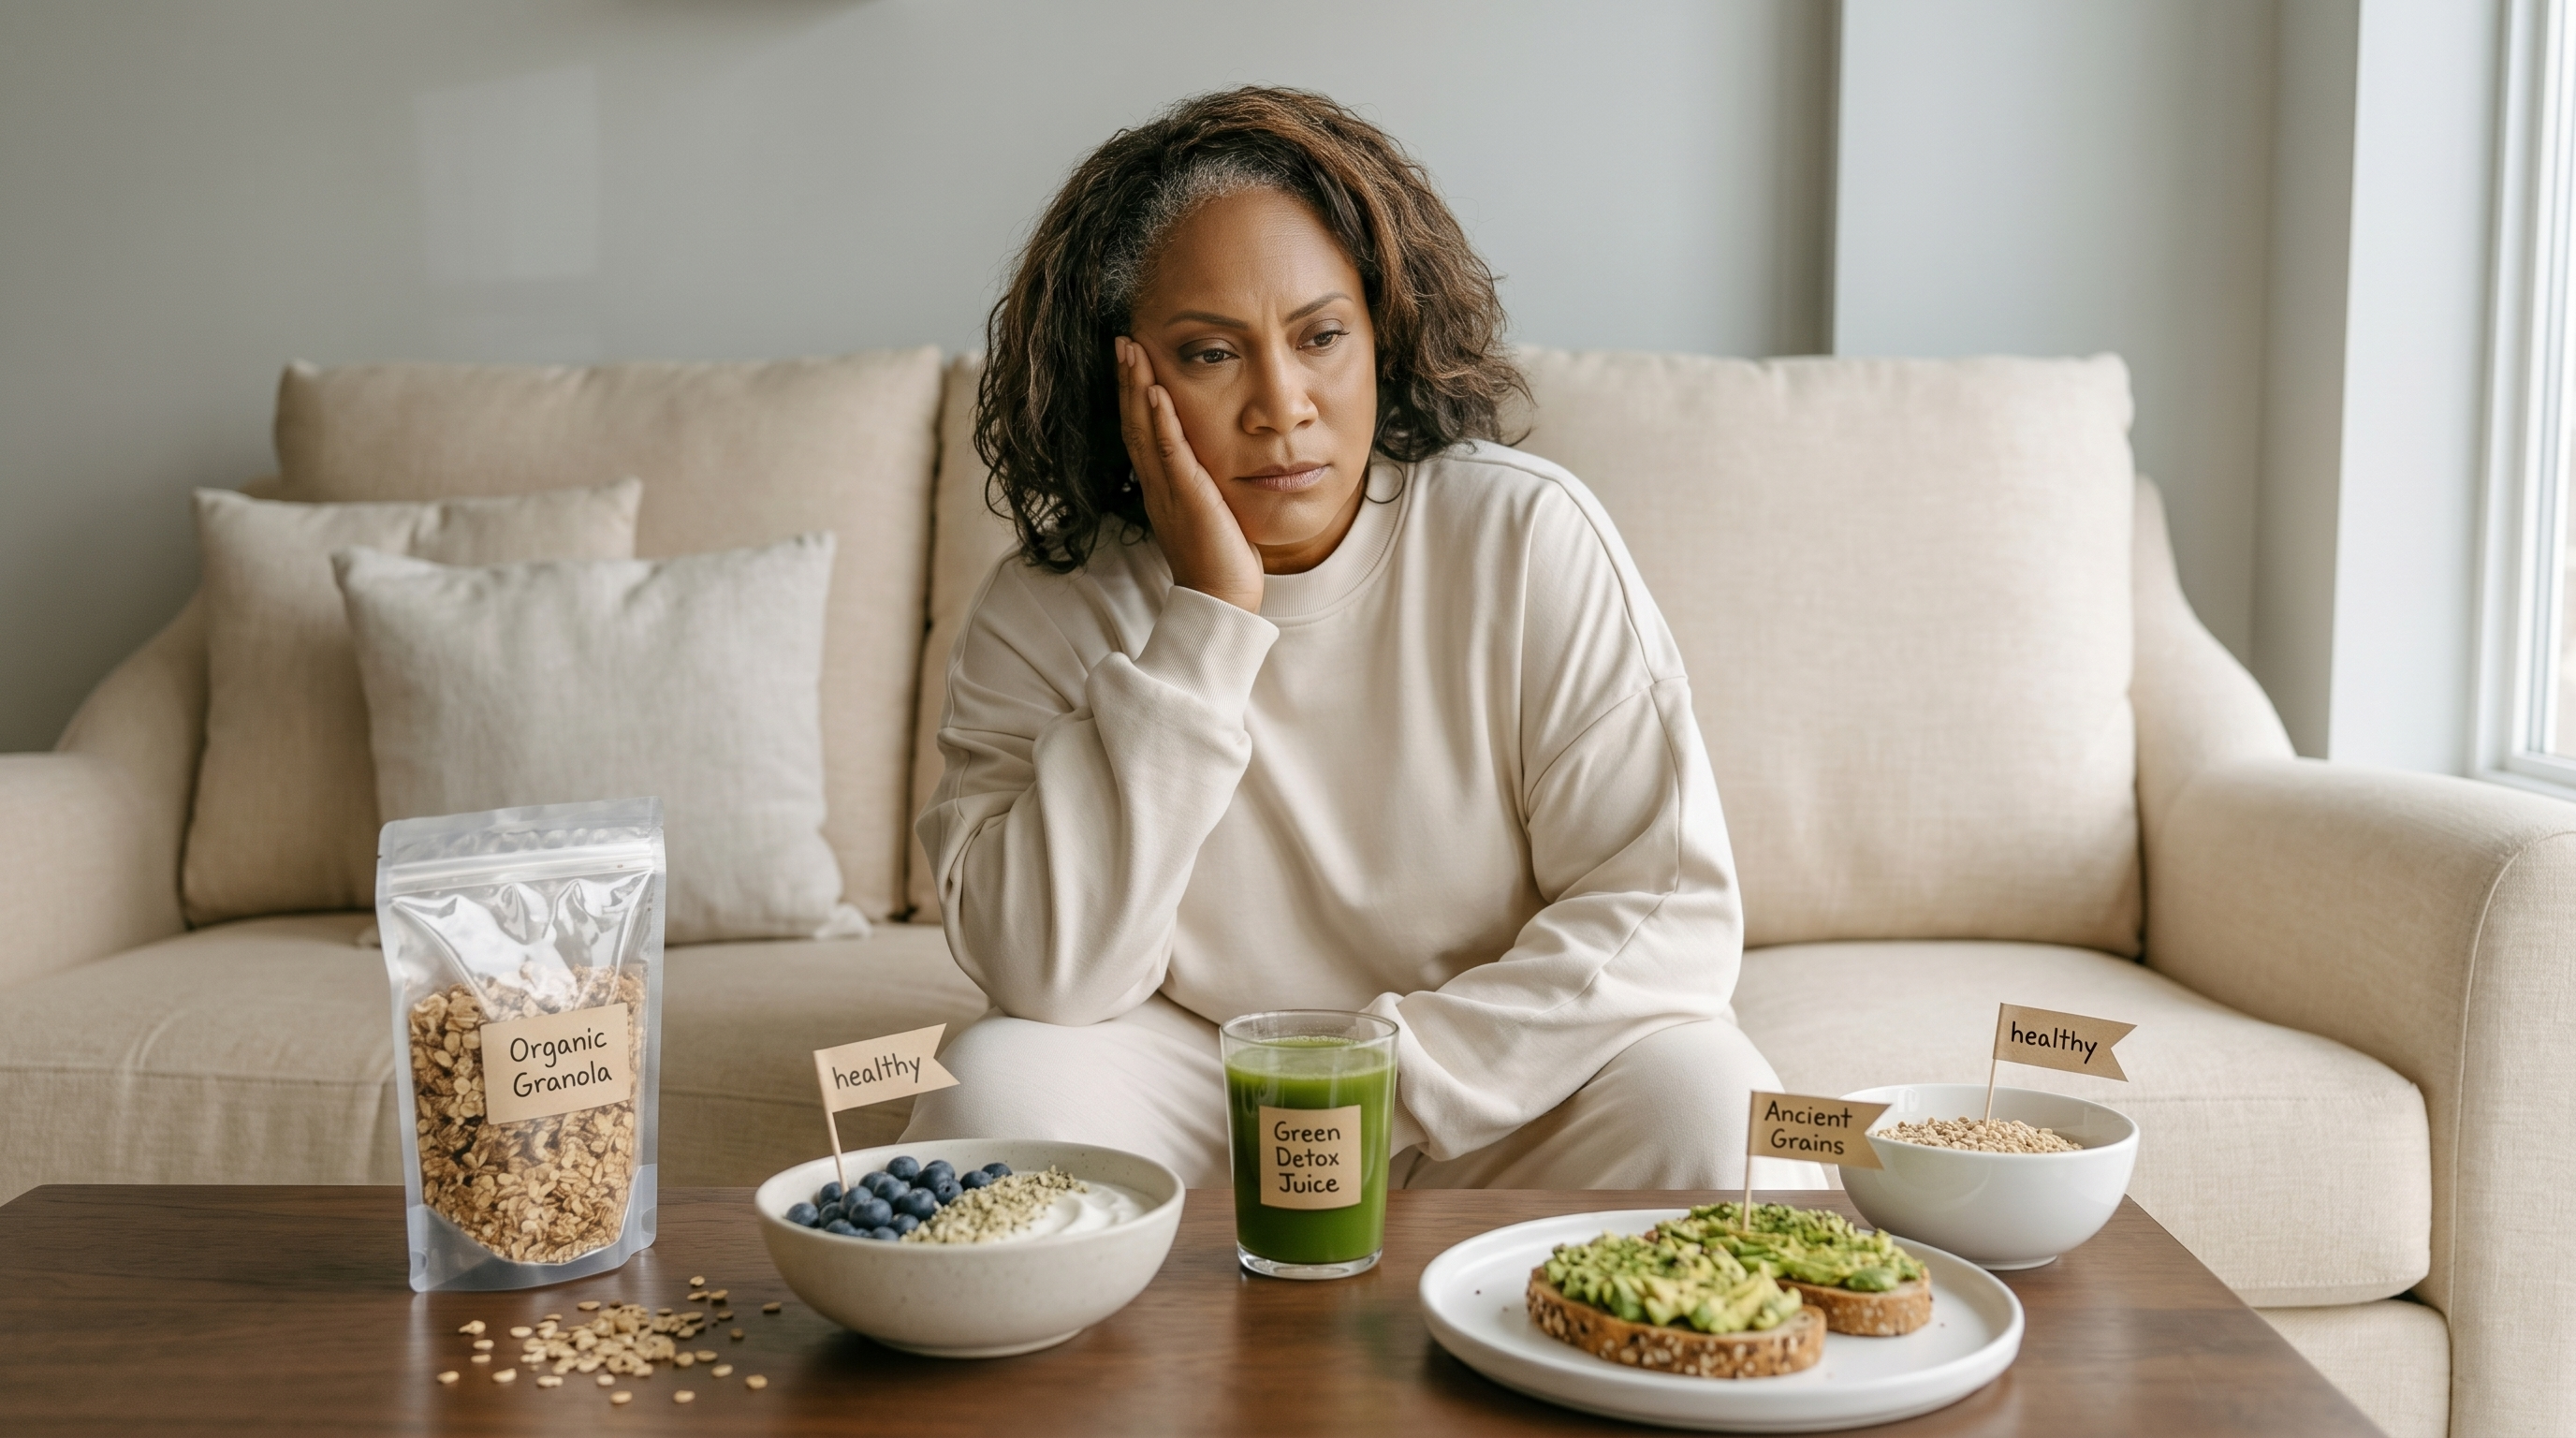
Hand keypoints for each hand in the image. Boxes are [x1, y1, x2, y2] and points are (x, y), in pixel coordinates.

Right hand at [1115, 336, 1262, 612]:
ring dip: (1137, 387)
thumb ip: (1203, 483)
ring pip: (1144, 429)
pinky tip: (1158, 391)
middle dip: (1127, 379)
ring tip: (1131, 349)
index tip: (1131, 358)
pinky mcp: (1186, 497)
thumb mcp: (1210, 510)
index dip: (1134, 394)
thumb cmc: (1221, 558)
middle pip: (1134, 421)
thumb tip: (1210, 464)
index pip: (1142, 430)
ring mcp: (1167, 490)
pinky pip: (1170, 453)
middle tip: (1122, 339)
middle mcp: (1156, 484)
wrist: (1221, 598)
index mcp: (1161, 486)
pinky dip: (1162, 420)